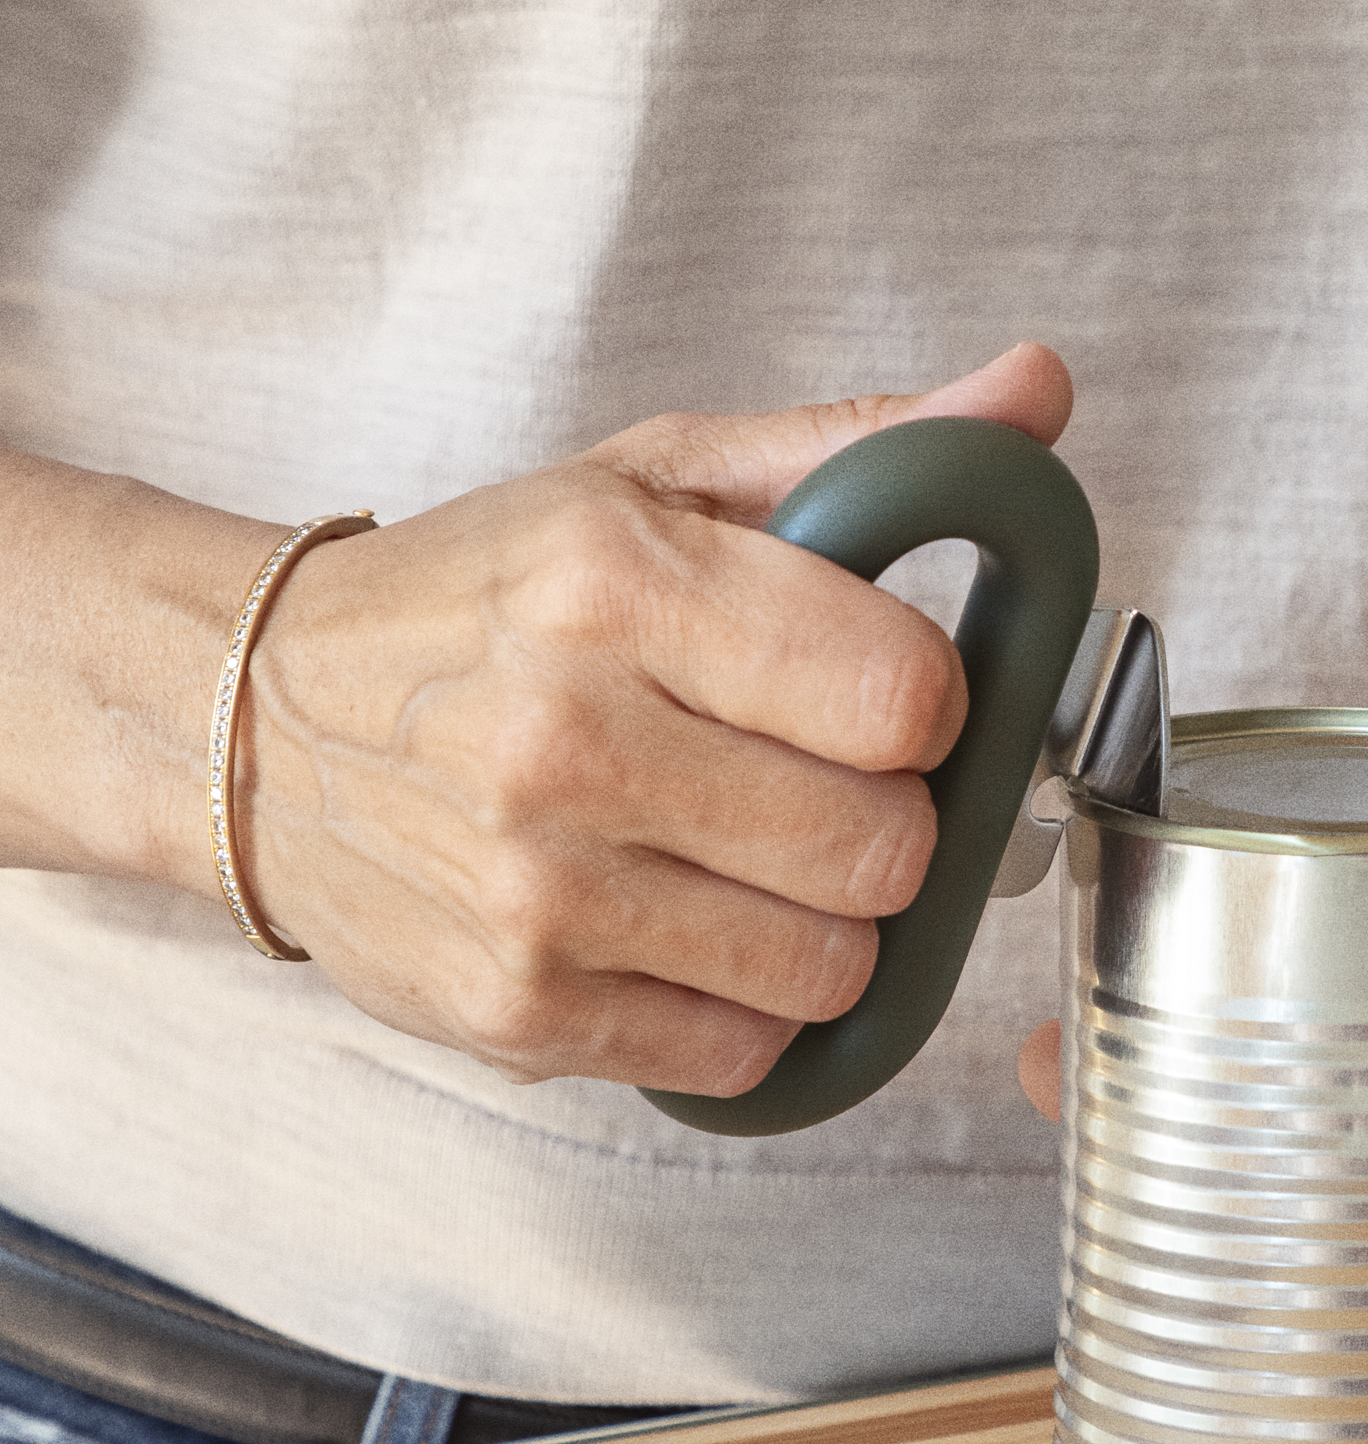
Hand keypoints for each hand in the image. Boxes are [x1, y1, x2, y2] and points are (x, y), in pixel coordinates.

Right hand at [238, 343, 1072, 1094]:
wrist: (256, 725)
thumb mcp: (654, 479)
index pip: (906, 695)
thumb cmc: (484, 598)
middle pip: (886, 849)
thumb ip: (857, 449)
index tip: (867, 697)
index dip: (920, 706)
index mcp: (616, 581)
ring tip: (743, 862)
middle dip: (881, 823)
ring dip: (821, 926)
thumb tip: (1035, 389)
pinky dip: (742, 1007)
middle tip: (807, 786)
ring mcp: (536, 891)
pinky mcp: (516, 1012)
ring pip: (832, 968)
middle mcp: (568, 739)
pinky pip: (745, 1054)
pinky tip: (678, 930)